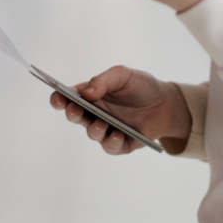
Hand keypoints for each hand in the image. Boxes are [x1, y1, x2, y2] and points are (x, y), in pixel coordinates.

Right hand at [49, 65, 191, 154]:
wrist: (165, 102)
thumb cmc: (141, 86)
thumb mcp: (124, 75)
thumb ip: (104, 80)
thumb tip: (86, 92)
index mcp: (91, 95)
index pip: (69, 97)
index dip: (59, 98)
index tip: (57, 97)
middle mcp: (95, 113)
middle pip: (76, 116)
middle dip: (72, 113)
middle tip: (74, 109)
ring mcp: (106, 129)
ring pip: (92, 133)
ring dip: (94, 128)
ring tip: (101, 123)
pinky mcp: (119, 144)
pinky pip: (110, 146)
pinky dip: (112, 141)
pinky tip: (117, 134)